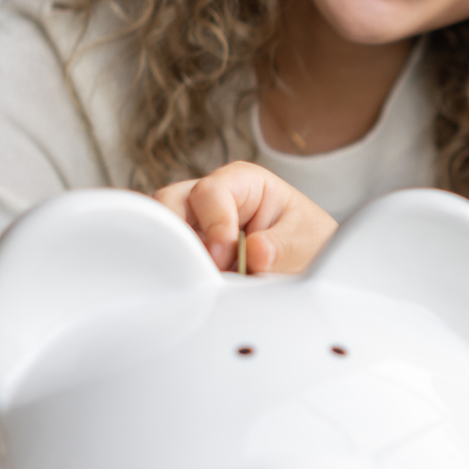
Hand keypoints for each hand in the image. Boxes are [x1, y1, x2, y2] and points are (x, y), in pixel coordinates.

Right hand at [151, 161, 337, 274]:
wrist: (308, 261)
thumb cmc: (307, 241)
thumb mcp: (305, 242)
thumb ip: (281, 248)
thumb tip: (255, 253)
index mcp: (242, 181)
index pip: (209, 192)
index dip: (213, 224)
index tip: (224, 256)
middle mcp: (211, 196)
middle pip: (169, 202)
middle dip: (180, 238)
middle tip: (202, 272)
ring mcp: (193, 222)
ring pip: (160, 229)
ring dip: (174, 256)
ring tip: (199, 281)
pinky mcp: (187, 247)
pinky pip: (164, 254)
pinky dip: (173, 270)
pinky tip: (191, 287)